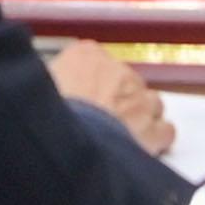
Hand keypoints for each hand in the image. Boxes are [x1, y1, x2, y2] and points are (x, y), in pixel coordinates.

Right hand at [47, 42, 176, 156]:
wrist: (65, 143)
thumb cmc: (44, 114)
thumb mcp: (38, 86)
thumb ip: (51, 80)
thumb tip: (52, 87)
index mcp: (85, 56)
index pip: (94, 61)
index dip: (93, 82)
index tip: (84, 96)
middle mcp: (118, 71)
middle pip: (125, 82)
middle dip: (117, 100)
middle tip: (100, 122)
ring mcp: (139, 99)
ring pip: (151, 103)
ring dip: (141, 116)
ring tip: (123, 135)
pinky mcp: (153, 129)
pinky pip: (165, 130)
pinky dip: (158, 138)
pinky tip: (143, 149)